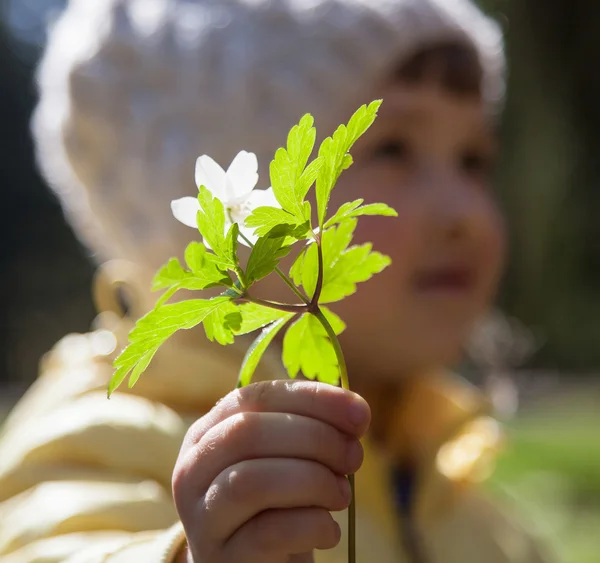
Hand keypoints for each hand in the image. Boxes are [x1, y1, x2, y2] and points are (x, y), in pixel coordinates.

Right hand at [172, 379, 369, 562]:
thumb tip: (355, 410)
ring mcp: (202, 517)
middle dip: (315, 438)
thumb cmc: (277, 501)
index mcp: (209, 432)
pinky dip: (312, 524)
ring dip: (313, 481)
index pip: (256, 396)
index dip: (311, 399)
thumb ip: (311, 427)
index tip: (359, 412)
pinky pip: (269, 533)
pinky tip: (329, 530)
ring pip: (252, 481)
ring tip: (341, 494)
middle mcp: (194, 469)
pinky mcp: (222, 558)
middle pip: (248, 432)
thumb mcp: (286, 457)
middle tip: (354, 456)